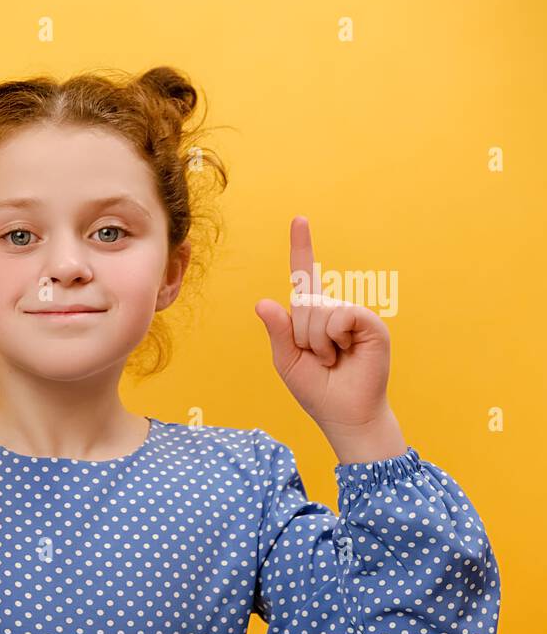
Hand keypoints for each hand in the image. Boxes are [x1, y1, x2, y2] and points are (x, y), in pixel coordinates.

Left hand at [255, 216, 394, 434]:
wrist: (345, 414)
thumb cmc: (317, 389)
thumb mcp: (287, 360)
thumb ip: (278, 331)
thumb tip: (263, 302)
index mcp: (312, 316)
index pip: (305, 276)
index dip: (302, 248)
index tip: (299, 220)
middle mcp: (333, 309)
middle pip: (303, 302)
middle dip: (302, 336)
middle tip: (320, 359)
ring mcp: (353, 314)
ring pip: (319, 311)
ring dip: (318, 342)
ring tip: (334, 359)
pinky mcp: (370, 323)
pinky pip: (340, 315)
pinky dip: (335, 338)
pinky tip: (347, 353)